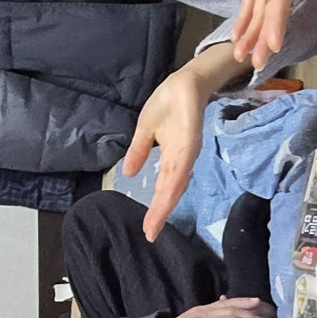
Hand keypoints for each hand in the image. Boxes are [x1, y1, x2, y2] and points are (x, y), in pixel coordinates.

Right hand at [123, 45, 249, 241]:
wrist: (185, 82)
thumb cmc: (169, 104)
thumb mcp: (146, 130)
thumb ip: (139, 151)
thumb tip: (127, 173)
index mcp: (170, 160)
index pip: (161, 189)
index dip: (155, 210)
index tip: (147, 231)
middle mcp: (180, 161)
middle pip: (168, 193)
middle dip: (159, 214)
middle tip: (149, 235)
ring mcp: (186, 152)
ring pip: (174, 184)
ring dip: (165, 204)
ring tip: (154, 223)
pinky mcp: (190, 141)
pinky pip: (180, 165)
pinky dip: (173, 182)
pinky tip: (166, 196)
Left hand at [230, 0, 316, 67]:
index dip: (278, 20)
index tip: (275, 44)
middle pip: (272, 12)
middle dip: (265, 39)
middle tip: (255, 64)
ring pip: (260, 12)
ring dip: (253, 36)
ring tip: (241, 59)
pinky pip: (250, 1)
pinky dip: (244, 19)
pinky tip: (236, 37)